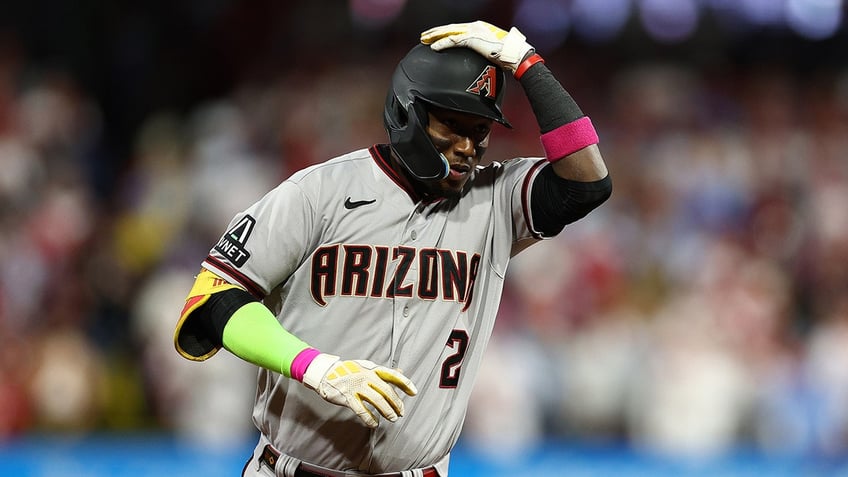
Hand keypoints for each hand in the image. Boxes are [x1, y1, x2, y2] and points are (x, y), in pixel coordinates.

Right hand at [302, 353, 417, 427]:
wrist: (325, 373)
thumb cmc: (348, 371)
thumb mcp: (366, 366)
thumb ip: (382, 371)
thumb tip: (401, 370)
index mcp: (372, 369)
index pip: (392, 375)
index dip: (405, 384)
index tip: (413, 393)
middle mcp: (366, 376)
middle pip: (387, 391)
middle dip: (396, 403)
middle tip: (401, 413)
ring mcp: (357, 386)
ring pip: (377, 401)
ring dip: (387, 411)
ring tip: (392, 419)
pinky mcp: (347, 397)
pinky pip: (361, 410)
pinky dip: (369, 418)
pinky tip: (374, 424)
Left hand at [420, 20, 533, 72]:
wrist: (514, 53)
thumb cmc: (507, 53)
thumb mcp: (492, 48)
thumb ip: (483, 47)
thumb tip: (480, 54)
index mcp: (479, 27)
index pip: (458, 29)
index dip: (445, 32)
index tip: (435, 35)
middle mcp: (474, 26)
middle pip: (451, 28)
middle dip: (436, 32)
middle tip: (424, 36)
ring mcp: (472, 31)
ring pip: (449, 32)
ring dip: (435, 36)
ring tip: (424, 39)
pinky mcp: (472, 39)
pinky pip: (453, 41)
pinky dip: (441, 44)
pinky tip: (433, 47)